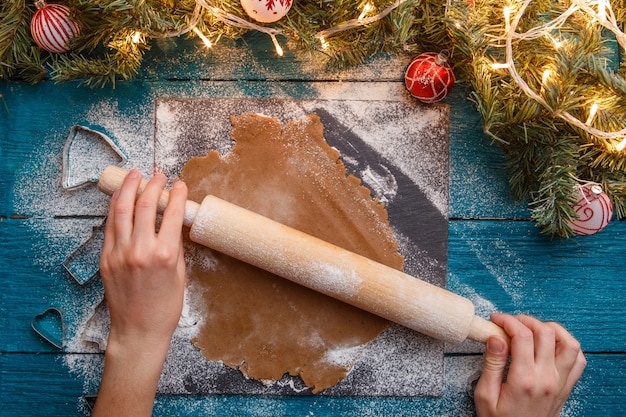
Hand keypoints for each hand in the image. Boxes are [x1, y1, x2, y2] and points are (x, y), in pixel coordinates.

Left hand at [93, 169, 187, 416]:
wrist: (139, 331)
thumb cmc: (165, 307)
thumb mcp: (180, 274)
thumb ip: (175, 246)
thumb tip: (172, 224)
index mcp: (165, 254)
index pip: (171, 213)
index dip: (176, 194)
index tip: (179, 184)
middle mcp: (141, 250)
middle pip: (144, 205)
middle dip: (152, 184)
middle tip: (157, 174)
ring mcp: (120, 253)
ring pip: (121, 210)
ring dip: (128, 188)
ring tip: (134, 174)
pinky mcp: (106, 259)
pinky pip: (110, 226)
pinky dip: (116, 209)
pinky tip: (121, 199)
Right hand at [474, 313, 586, 416]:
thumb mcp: (485, 395)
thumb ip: (492, 364)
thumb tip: (496, 337)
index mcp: (524, 380)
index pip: (522, 336)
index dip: (507, 321)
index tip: (496, 320)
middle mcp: (546, 379)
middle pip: (546, 333)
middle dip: (526, 320)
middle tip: (511, 322)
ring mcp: (560, 382)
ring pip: (568, 343)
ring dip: (551, 329)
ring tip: (533, 329)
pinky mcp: (566, 387)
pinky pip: (578, 360)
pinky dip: (568, 345)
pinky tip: (551, 344)